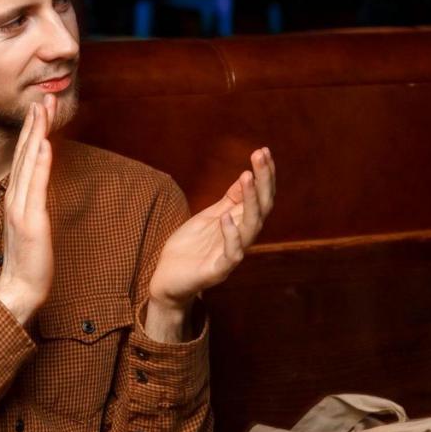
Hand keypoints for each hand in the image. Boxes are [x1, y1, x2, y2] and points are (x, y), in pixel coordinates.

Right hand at [0, 95, 57, 324]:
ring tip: (42, 110)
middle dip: (34, 124)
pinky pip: (35, 187)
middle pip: (25, 153)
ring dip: (36, 134)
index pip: (24, 158)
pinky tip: (43, 144)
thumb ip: (34, 205)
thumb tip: (42, 189)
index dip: (32, 132)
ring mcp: (20, 208)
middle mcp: (15, 198)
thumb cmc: (28, 261)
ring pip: (28, 163)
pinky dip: (38, 163)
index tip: (39, 109)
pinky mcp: (29, 221)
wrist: (20, 289)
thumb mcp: (32, 226)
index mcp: (16, 199)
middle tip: (42, 97)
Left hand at [148, 148, 275, 314]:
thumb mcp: (209, 218)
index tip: (263, 151)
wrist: (167, 280)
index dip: (264, 176)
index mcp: (239, 224)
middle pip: (262, 209)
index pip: (260, 198)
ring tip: (248, 177)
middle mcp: (241, 238)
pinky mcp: (217, 271)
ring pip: (251, 228)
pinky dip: (231, 235)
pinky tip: (226, 217)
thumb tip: (247, 177)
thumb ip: (229, 201)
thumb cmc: (190, 249)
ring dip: (251, 202)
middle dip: (263, 182)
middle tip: (260, 157)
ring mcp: (231, 255)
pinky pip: (232, 254)